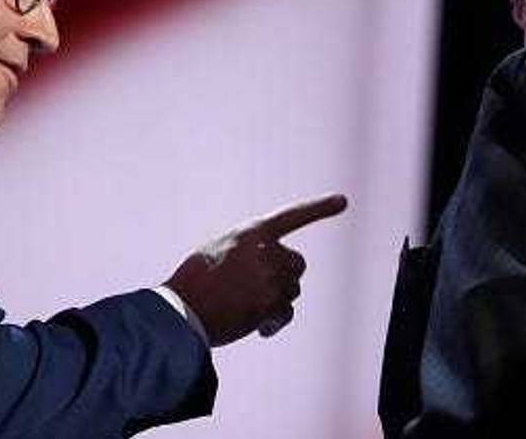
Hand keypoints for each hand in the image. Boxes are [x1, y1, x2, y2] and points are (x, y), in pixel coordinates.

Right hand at [165, 194, 346, 346]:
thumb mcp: (218, 250)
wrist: (182, 311)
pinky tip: (257, 325)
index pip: (292, 216)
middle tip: (260, 290)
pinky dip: (274, 321)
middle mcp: (266, 251)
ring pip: (292, 289)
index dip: (319, 208)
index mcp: (251, 233)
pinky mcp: (271, 303)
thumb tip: (267, 268)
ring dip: (276, 300)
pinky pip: (286, 312)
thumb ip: (247, 250)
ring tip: (248, 307)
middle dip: (285, 277)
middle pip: (296, 264)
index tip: (343, 201)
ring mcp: (271, 277)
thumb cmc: (194, 283)